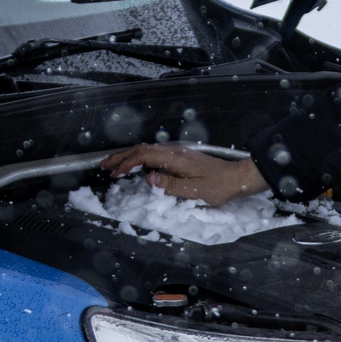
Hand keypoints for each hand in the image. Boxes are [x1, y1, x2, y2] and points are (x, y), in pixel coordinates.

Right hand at [99, 144, 265, 204]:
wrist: (236, 179)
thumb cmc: (218, 187)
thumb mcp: (194, 191)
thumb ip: (170, 185)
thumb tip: (148, 177)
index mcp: (175, 159)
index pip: (144, 156)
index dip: (126, 163)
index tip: (113, 172)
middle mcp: (174, 152)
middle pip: (141, 150)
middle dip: (121, 157)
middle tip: (103, 165)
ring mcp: (177, 154)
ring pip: (147, 151)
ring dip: (129, 157)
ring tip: (114, 166)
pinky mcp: (180, 158)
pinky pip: (154, 155)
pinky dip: (139, 159)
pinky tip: (135, 166)